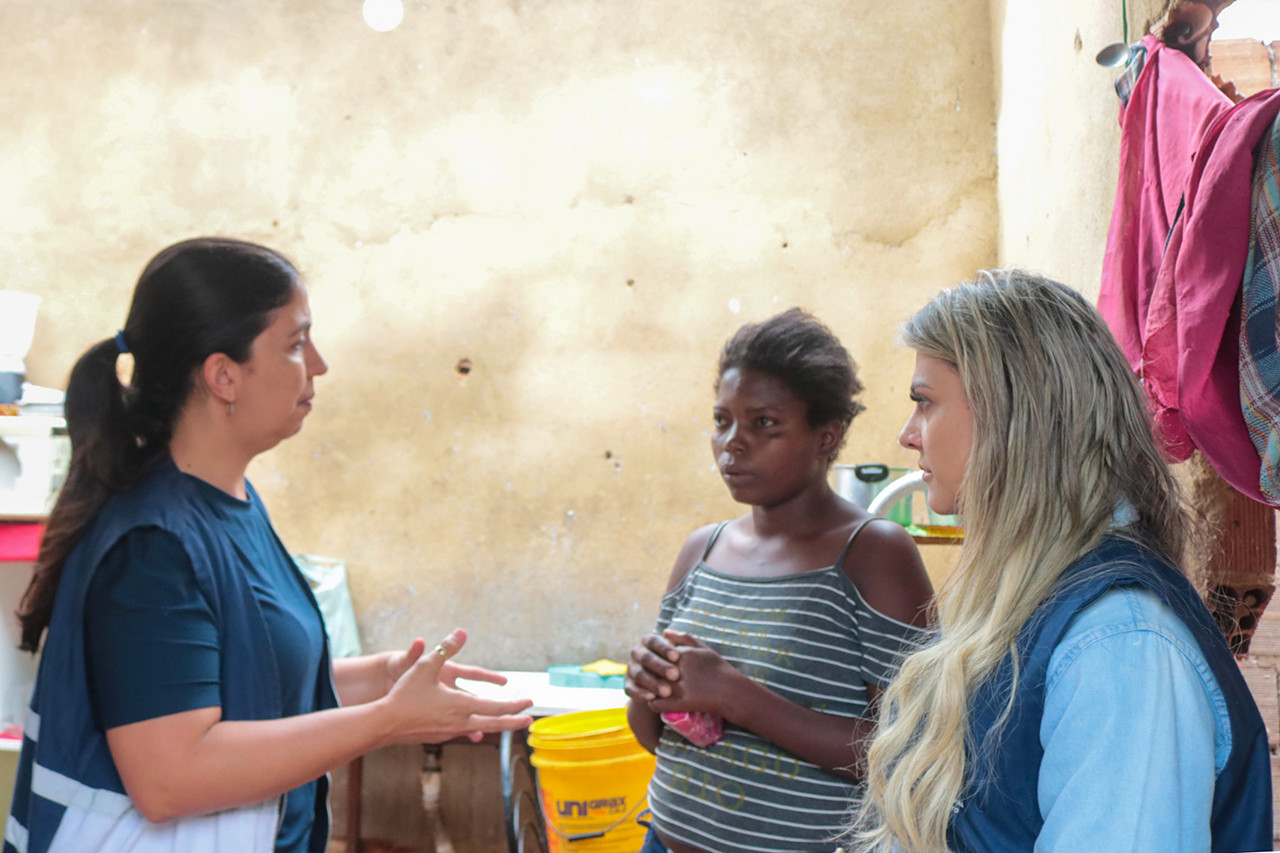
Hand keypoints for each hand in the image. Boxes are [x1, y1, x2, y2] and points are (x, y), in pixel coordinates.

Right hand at [380, 629, 532, 743]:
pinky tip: (475, 727)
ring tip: (507, 722)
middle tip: (529, 719)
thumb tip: (461, 631)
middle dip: (514, 722)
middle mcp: (460, 722)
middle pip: (495, 724)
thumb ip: (445, 648)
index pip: (497, 707)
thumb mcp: (426, 666)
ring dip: (497, 725)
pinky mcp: (439, 737)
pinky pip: (464, 732)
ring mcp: (450, 732)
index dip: (516, 705)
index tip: (530, 702)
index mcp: (462, 706)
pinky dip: (477, 728)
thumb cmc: (405, 694)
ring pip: (481, 729)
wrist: (384, 724)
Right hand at [626, 631, 682, 702]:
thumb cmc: (678, 662)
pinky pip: (631, 689)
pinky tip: (651, 698)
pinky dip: (640, 694)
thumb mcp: (682, 651)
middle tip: (675, 676)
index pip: (654, 641)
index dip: (664, 648)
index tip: (677, 657)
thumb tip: (668, 633)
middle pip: (646, 658)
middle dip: (660, 667)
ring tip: (667, 692)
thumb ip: (680, 640)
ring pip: (639, 674)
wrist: (667, 682)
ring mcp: (631, 668)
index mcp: (648, 640)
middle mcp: (637, 652)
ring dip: (652, 683)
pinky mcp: (628, 684)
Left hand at [647, 629, 740, 717]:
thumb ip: (683, 637)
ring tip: (654, 692)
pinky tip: (659, 702)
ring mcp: (677, 687)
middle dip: (650, 675)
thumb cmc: (718, 668)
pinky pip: (654, 704)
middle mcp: (676, 669)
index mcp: (680, 654)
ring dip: (650, 690)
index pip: (655, 655)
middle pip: (651, 671)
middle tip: (653, 680)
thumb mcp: (703, 648)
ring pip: (650, 687)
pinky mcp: (679, 704)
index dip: (654, 662)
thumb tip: (664, 631)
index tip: (656, 666)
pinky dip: (654, 704)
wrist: (731, 691)